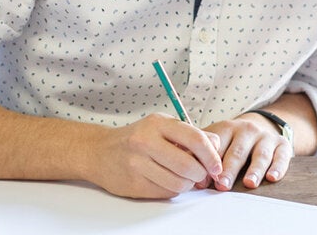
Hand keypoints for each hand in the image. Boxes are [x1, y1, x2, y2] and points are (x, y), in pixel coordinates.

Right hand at [85, 113, 223, 198]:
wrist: (99, 152)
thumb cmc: (136, 139)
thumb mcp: (162, 127)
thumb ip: (190, 135)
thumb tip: (217, 146)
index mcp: (158, 123)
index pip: (196, 140)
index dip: (211, 156)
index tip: (216, 166)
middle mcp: (146, 141)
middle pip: (189, 166)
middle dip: (201, 174)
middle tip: (201, 175)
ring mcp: (137, 164)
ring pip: (179, 183)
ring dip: (187, 184)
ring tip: (183, 178)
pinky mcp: (133, 183)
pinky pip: (165, 193)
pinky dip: (172, 190)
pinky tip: (166, 181)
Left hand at [202, 113, 293, 189]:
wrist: (262, 126)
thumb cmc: (233, 141)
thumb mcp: (218, 141)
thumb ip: (204, 157)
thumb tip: (196, 181)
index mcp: (227, 128)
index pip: (218, 145)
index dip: (210, 163)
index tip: (204, 179)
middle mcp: (247, 130)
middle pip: (238, 152)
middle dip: (230, 169)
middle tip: (223, 185)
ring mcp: (266, 137)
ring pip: (261, 155)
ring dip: (255, 170)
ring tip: (249, 183)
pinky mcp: (282, 145)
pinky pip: (282, 157)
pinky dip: (278, 167)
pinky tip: (272, 177)